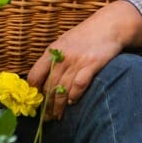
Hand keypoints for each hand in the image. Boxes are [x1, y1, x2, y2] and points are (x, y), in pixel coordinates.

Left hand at [26, 0, 141, 119]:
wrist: (108, 25)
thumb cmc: (85, 36)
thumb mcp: (64, 42)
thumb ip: (54, 59)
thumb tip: (42, 79)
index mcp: (52, 51)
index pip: (35, 75)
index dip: (33, 91)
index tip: (34, 101)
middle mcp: (62, 57)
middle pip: (49, 86)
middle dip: (46, 105)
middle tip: (46, 116)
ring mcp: (77, 61)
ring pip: (62, 89)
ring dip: (59, 106)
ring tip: (57, 115)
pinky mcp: (92, 65)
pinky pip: (79, 85)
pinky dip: (75, 96)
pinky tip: (73, 102)